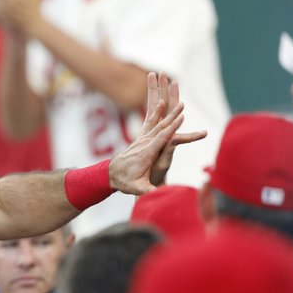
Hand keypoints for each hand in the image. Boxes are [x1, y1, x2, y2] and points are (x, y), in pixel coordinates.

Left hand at [110, 72, 206, 193]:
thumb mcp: (137, 189)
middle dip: (172, 115)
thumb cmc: (125, 182)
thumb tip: (158, 196)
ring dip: (166, 109)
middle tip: (182, 103)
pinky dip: (157, 111)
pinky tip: (161, 101)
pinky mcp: (141, 138)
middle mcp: (144, 143)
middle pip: (161, 126)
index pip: (161, 139)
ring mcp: (142, 139)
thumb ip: (148, 191)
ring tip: (172, 96)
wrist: (110, 174)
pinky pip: (151, 122)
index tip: (181, 118)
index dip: (171, 128)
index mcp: (146, 153)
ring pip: (157, 121)